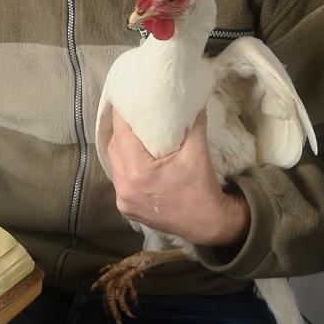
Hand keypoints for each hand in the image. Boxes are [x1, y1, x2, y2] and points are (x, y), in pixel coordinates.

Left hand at [104, 109, 249, 247]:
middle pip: (114, 147)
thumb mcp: (198, 152)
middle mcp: (124, 187)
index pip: (121, 133)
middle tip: (130, 114)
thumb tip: (191, 99)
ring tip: (132, 133)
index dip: (122, 114)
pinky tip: (133, 157)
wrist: (209, 224)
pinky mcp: (126, 208)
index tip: (126, 100)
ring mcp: (123, 200)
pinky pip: (118, 179)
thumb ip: (192, 123)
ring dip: (121, 147)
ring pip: (114, 163)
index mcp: (138, 172)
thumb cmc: (202, 187)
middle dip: (121, 129)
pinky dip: (124, 165)